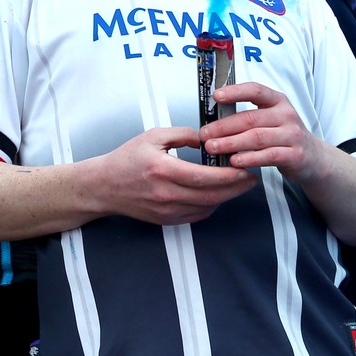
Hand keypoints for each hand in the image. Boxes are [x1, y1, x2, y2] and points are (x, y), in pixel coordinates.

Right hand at [92, 125, 254, 224]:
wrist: (104, 186)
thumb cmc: (126, 159)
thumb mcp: (153, 136)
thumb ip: (182, 134)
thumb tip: (206, 137)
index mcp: (164, 170)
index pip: (206, 177)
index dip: (230, 175)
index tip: (245, 168)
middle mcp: (167, 195)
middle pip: (211, 196)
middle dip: (236, 188)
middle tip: (251, 178)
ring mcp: (167, 211)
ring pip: (207, 208)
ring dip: (226, 197)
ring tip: (238, 185)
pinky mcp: (167, 220)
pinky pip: (196, 215)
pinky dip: (211, 205)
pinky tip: (218, 194)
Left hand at [201, 81, 331, 182]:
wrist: (314, 158)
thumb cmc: (284, 136)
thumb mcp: (271, 119)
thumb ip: (249, 116)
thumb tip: (214, 119)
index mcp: (278, 101)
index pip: (255, 90)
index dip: (235, 92)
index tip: (216, 96)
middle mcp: (287, 115)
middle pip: (250, 118)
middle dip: (223, 126)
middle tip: (205, 134)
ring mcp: (292, 135)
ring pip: (257, 137)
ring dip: (231, 143)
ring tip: (213, 147)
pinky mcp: (295, 155)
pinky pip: (268, 156)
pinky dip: (249, 158)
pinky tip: (234, 161)